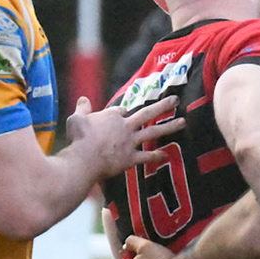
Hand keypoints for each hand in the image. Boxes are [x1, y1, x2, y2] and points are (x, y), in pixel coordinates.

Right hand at [66, 94, 184, 178]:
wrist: (83, 159)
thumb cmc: (78, 138)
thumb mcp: (76, 118)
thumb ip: (82, 108)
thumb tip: (83, 99)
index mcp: (112, 115)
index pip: (122, 110)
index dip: (123, 113)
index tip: (123, 115)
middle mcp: (125, 126)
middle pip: (146, 113)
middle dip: (162, 106)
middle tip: (175, 100)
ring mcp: (130, 142)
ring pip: (153, 132)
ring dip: (169, 127)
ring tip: (183, 122)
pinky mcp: (131, 158)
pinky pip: (147, 156)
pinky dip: (156, 156)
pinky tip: (166, 154)